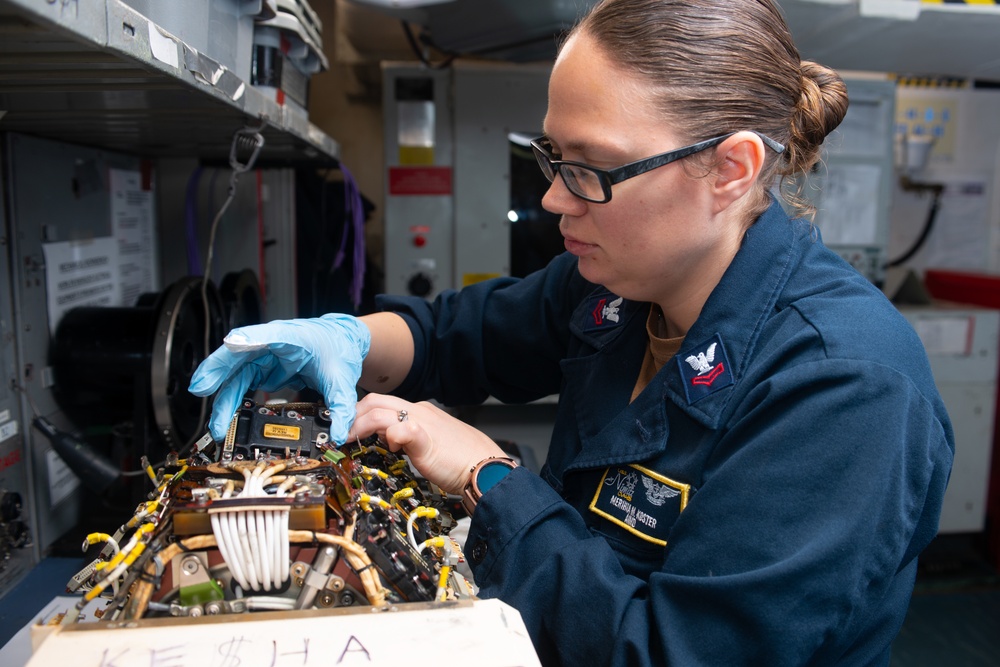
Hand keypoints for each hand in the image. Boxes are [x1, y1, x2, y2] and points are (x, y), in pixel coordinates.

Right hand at [188, 314, 370, 443]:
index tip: (231, 344)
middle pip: (239, 354)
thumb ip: (341, 406)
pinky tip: (224, 417)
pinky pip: (241, 384)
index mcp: (294, 337)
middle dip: (218, 371)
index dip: (248, 338)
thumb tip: (339, 434)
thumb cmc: (337, 349)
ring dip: (223, 397)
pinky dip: (231, 400)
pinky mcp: (261, 369)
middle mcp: (272, 344)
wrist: (341, 343)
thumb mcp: (342, 380)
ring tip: (217, 424)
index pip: (269, 335)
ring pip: (235, 374)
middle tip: (201, 389)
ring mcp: (263, 357)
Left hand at [350, 394, 505, 494]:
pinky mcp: (424, 438)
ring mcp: (422, 422)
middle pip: (375, 401)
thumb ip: (411, 439)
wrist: (487, 468)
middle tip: (340, 433)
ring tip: (347, 440)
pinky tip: (386, 447)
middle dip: (351, 415)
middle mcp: (419, 412)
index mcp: (421, 412)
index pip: (383, 403)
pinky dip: (386, 435)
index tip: (348, 428)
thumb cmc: (463, 461)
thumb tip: (392, 441)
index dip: (361, 413)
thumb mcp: (431, 445)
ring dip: (357, 425)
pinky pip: (398, 428)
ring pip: (379, 411)